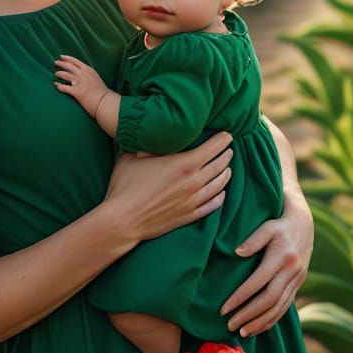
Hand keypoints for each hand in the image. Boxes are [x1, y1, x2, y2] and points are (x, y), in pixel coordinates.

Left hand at [54, 55, 109, 115]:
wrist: (105, 102)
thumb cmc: (102, 92)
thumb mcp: (95, 78)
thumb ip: (88, 74)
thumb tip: (79, 73)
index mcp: (88, 70)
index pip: (75, 61)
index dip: (67, 58)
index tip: (61, 57)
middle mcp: (83, 74)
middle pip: (68, 66)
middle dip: (61, 64)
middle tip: (56, 63)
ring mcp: (79, 82)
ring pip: (64, 74)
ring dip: (59, 74)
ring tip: (56, 74)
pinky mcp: (76, 91)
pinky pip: (63, 87)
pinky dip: (58, 85)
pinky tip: (56, 85)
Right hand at [102, 131, 233, 241]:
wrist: (123, 220)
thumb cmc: (124, 186)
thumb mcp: (133, 156)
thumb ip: (146, 144)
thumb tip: (149, 133)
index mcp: (183, 164)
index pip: (212, 148)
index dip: (222, 140)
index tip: (227, 135)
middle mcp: (193, 182)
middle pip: (218, 165)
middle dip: (225, 155)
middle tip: (228, 150)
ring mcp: (193, 201)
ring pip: (218, 185)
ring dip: (225, 175)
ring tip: (227, 169)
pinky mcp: (188, 216)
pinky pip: (211, 205)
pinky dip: (219, 198)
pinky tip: (221, 194)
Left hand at [221, 185, 313, 335]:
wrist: (304, 225)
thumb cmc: (279, 225)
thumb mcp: (267, 227)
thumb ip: (253, 240)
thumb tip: (237, 252)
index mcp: (282, 257)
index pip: (258, 283)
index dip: (240, 297)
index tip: (224, 308)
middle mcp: (291, 272)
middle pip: (269, 300)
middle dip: (248, 315)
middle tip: (230, 325)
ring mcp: (297, 280)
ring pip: (278, 307)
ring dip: (259, 322)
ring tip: (241, 332)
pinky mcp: (298, 285)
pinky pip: (285, 307)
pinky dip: (271, 320)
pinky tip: (257, 328)